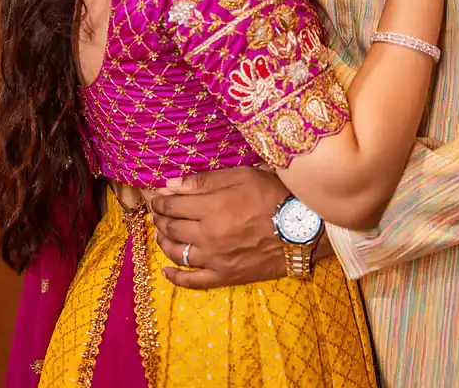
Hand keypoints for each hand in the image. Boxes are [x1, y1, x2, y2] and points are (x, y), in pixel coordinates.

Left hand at [150, 167, 331, 289]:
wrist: (301, 229)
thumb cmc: (273, 197)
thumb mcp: (242, 177)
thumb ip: (205, 181)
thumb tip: (172, 184)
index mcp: (211, 209)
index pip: (173, 206)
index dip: (161, 202)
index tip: (157, 199)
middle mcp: (207, 236)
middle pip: (172, 228)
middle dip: (161, 220)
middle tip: (159, 214)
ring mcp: (214, 259)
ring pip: (177, 253)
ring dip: (164, 243)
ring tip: (161, 235)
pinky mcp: (224, 276)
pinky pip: (193, 281)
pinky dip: (176, 277)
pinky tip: (167, 271)